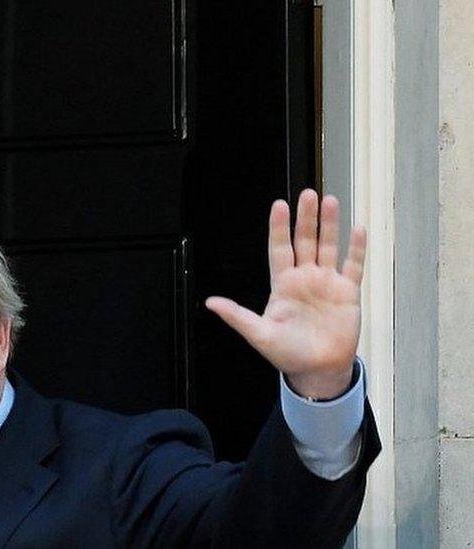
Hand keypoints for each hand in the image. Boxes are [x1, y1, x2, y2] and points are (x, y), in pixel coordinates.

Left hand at [205, 189, 366, 398]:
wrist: (318, 370)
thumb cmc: (287, 353)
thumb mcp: (259, 334)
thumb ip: (237, 316)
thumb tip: (211, 303)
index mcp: (282, 284)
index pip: (279, 249)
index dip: (279, 227)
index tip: (279, 205)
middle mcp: (304, 278)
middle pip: (304, 241)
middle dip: (306, 218)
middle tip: (307, 195)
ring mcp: (326, 283)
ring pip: (328, 247)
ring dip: (330, 225)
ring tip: (330, 202)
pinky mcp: (347, 292)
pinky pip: (353, 266)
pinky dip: (356, 249)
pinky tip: (358, 230)